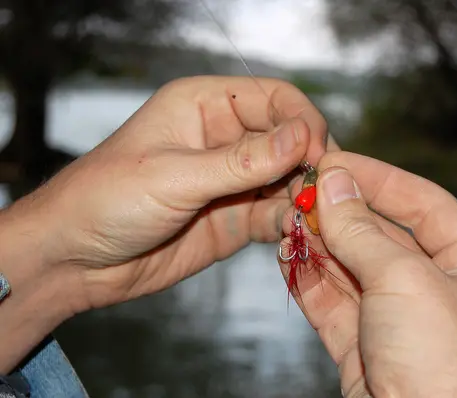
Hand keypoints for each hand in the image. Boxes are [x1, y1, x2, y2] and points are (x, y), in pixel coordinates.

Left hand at [3, 76, 332, 311]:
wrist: (75, 260)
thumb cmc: (106, 199)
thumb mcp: (174, 175)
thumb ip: (242, 161)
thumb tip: (303, 137)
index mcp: (206, 106)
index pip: (275, 99)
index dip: (303, 122)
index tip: (318, 155)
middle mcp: (225, 139)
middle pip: (290, 140)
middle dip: (311, 164)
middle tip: (326, 193)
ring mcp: (233, 182)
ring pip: (288, 182)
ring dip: (305, 199)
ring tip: (315, 219)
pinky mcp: (236, 219)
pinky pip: (276, 216)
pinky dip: (291, 225)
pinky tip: (297, 235)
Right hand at [280, 152, 456, 397]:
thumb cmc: (440, 364)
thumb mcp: (404, 279)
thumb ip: (362, 230)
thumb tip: (334, 183)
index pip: (427, 205)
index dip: (381, 178)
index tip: (338, 162)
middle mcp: (438, 293)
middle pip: (383, 235)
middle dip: (341, 213)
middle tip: (303, 190)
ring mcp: (398, 321)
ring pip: (351, 268)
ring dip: (318, 244)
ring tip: (288, 220)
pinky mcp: (364, 348)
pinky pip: (331, 302)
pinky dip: (308, 279)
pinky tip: (287, 256)